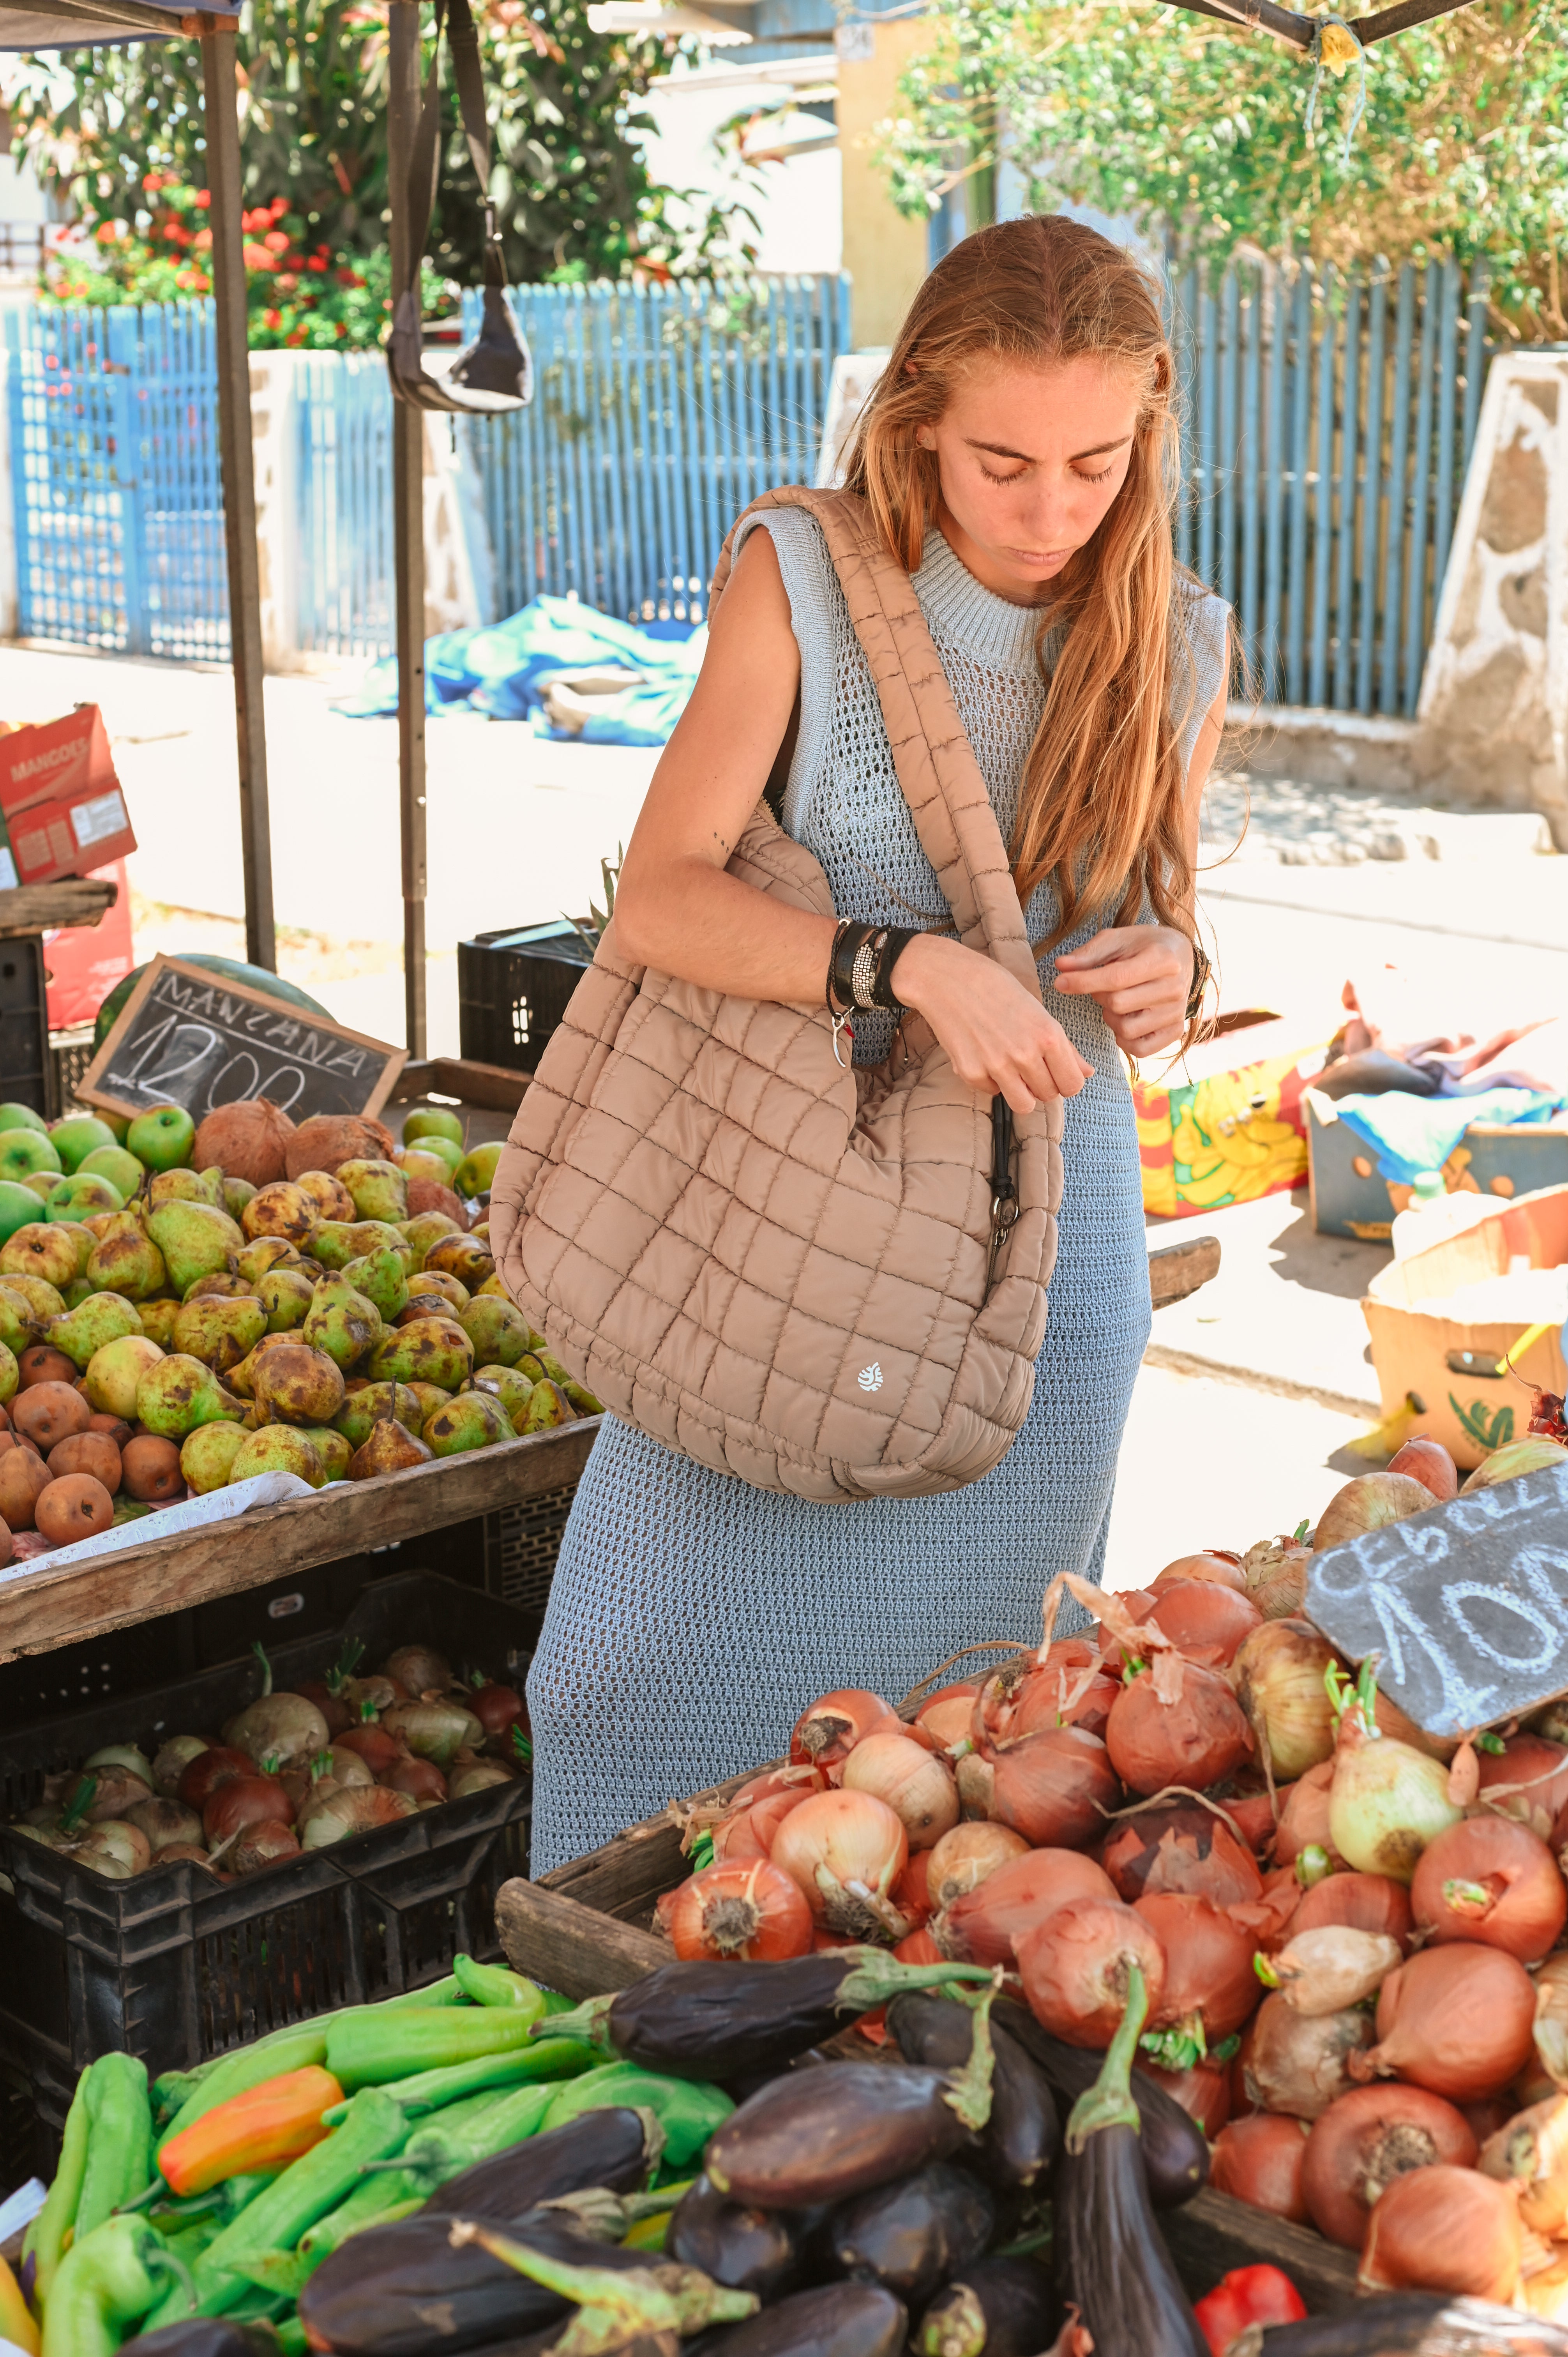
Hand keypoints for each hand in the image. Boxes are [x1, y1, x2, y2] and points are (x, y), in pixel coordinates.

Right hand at [892, 933, 1093, 1116]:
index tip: (1057, 1073)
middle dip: (1042, 1085)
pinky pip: (992, 1092)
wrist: (946, 978)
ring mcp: (996, 1066)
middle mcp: (1025, 1054)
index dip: (1067, 1081)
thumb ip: (1065, 1047)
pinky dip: (991, 1080)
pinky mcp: (971, 1073)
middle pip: (1049, 1095)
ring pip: (1024, 1105)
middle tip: (1030, 1065)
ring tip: (1011, 1070)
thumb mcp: (1037, 1010)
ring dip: (1021, 1091)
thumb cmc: (995, 987)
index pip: (1073, 1084)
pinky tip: (984, 1055)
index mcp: (1048, 1035)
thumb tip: (1088, 1072)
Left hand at [1052, 925, 1193, 1056]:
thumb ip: (1089, 953)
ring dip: (1110, 1017)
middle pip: (1118, 1004)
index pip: (1116, 978)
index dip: (1083, 982)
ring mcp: (1177, 1013)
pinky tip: (1125, 1018)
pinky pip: (1139, 1048)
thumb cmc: (1143, 946)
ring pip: (1126, 1029)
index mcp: (1162, 959)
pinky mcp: (1175, 1032)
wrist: (1180, 957)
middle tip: (1101, 986)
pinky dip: (1124, 1038)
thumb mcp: (1117, 939)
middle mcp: (1175, 988)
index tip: (1059, 982)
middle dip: (1099, 996)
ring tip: (1116, 1001)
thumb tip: (1060, 965)